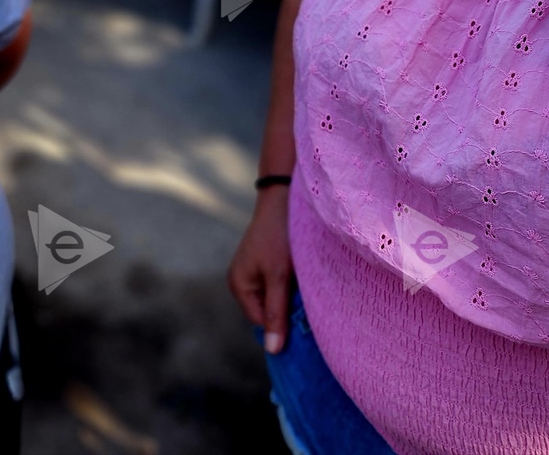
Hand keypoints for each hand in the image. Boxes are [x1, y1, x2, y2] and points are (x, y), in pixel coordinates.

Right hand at [228, 187, 292, 353]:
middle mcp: (243, 281)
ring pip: (277, 300)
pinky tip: (304, 276)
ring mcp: (255, 272)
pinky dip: (293, 286)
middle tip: (309, 301)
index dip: (283, 326)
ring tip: (307, 285)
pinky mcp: (268, 264)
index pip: (262, 324)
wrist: (284, 197)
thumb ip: (276, 313)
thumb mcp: (279, 277)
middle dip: (288, 311)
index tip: (306, 321)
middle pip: (269, 313)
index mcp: (239, 286)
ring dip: (293, 298)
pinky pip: (280, 286)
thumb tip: (273, 351)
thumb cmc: (280, 236)